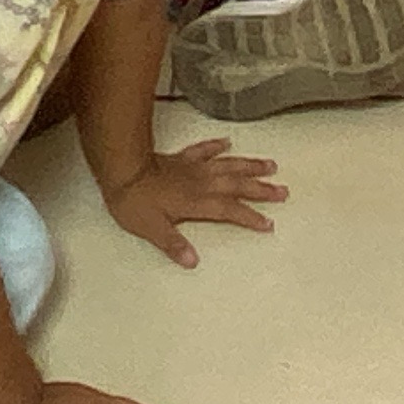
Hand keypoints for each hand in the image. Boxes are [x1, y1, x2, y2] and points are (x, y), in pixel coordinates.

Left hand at [102, 136, 286, 264]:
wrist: (120, 169)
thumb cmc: (134, 202)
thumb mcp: (151, 229)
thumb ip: (173, 244)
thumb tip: (193, 262)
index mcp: (197, 202)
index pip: (229, 211)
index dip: (250, 217)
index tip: (268, 223)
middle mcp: (201, 183)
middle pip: (237, 185)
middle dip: (261, 189)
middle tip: (283, 190)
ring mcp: (192, 168)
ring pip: (227, 165)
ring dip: (249, 165)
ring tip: (271, 164)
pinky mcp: (181, 158)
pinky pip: (204, 150)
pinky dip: (217, 146)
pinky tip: (227, 142)